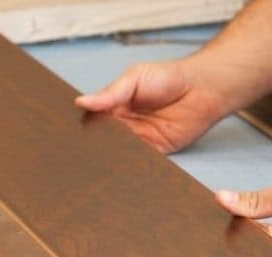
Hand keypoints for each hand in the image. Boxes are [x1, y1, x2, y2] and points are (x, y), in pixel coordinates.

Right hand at [75, 61, 226, 152]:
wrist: (201, 88)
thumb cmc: (169, 77)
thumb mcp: (134, 78)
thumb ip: (110, 93)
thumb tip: (81, 102)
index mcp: (116, 106)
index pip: (94, 120)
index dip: (84, 126)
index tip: (70, 134)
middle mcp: (125, 125)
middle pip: (104, 139)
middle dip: (95, 145)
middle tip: (81, 152)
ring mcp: (140, 139)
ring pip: (120, 152)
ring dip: (112, 156)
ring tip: (99, 160)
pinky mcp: (156, 151)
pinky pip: (141, 160)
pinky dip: (132, 163)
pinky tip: (122, 164)